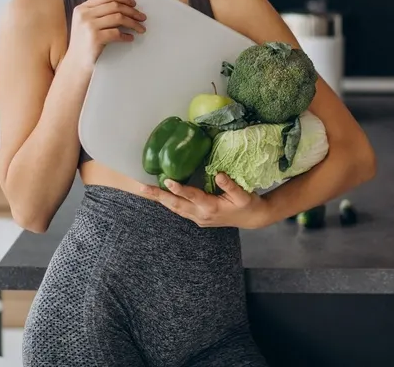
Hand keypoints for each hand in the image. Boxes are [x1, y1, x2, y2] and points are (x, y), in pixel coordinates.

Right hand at [66, 0, 146, 69]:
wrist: (75, 65)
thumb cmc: (85, 44)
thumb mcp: (85, 24)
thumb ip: (98, 13)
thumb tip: (124, 5)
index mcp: (82, 8)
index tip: (134, 4)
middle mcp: (84, 14)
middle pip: (115, 6)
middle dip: (132, 11)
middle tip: (142, 18)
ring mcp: (88, 26)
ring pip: (118, 18)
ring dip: (133, 23)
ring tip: (141, 29)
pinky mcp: (94, 38)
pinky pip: (117, 33)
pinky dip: (126, 35)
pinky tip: (130, 38)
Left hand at [139, 173, 268, 228]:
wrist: (252, 219)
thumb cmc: (248, 204)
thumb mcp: (243, 194)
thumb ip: (230, 185)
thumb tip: (219, 174)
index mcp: (211, 207)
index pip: (192, 196)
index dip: (179, 189)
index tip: (167, 180)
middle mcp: (201, 215)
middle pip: (176, 205)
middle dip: (158, 196)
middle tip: (142, 188)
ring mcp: (198, 218)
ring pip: (175, 209)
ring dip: (160, 200)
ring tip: (145, 191)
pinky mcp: (198, 219)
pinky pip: (180, 210)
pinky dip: (169, 203)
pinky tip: (161, 197)